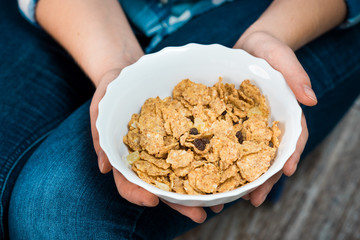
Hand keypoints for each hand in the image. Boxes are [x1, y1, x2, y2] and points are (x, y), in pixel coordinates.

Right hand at [89, 68, 222, 222]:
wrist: (131, 70)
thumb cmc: (112, 88)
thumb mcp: (100, 106)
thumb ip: (101, 136)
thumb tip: (105, 168)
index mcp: (127, 156)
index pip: (129, 181)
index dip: (138, 194)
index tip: (153, 201)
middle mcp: (150, 156)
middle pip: (164, 185)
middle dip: (181, 203)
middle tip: (200, 215)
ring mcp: (168, 145)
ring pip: (184, 172)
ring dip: (202, 189)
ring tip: (220, 201)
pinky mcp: (184, 132)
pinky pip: (197, 147)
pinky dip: (211, 159)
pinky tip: (227, 168)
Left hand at [234, 31, 316, 206]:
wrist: (248, 47)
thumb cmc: (269, 51)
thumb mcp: (282, 57)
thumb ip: (296, 75)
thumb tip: (310, 100)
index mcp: (285, 113)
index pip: (293, 138)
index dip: (291, 155)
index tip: (287, 171)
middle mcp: (268, 126)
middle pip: (269, 156)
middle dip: (263, 180)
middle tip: (254, 200)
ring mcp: (249, 127)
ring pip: (248, 157)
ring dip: (242, 179)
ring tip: (231, 200)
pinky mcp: (231, 124)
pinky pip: (227, 145)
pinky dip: (223, 162)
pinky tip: (213, 177)